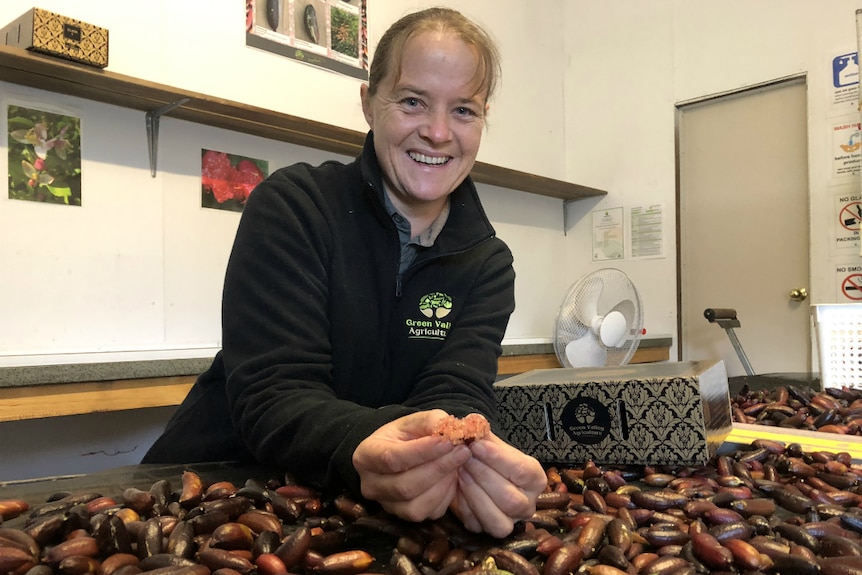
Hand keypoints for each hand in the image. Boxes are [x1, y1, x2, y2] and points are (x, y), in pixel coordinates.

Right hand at [352, 410, 471, 521]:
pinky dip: (446, 496)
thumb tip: (449, 427)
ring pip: (416, 506)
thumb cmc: (405, 435)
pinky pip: (429, 514)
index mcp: (366, 456)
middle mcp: (371, 485)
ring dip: (443, 484)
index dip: (423, 451)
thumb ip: (430, 421)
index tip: (448, 441)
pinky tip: (452, 477)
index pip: (392, 458)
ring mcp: (386, 504)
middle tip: (462, 451)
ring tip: (458, 464)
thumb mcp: (414, 421)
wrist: (400, 452)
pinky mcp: (405, 517)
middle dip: (439, 468)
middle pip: (404, 486)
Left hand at [450, 431, 545, 537]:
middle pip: (510, 499)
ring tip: (459, 471)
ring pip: (497, 519)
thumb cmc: (486, 455)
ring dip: (474, 493)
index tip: (477, 445)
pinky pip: (477, 525)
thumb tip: (474, 422)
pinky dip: (464, 507)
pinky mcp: (488, 530)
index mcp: (535, 479)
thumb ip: (483, 433)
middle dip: (483, 476)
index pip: (522, 471)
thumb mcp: (488, 442)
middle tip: (464, 458)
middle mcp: (528, 504)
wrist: (476, 469)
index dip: (498, 459)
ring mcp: (510, 521)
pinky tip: (456, 487)